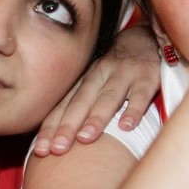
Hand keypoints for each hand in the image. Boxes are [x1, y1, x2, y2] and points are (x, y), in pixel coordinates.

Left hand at [34, 24, 160, 155]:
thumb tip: (56, 139)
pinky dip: (134, 110)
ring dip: (96, 118)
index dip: (51, 127)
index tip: (41, 150)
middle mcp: (100, 77)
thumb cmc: (114, 70)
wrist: (144, 38)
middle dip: (67, 126)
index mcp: (84, 81)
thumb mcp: (93, 82)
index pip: (63, 106)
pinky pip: (140, 94)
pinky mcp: (147, 77)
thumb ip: (78, 105)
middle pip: (80, 103)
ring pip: (108, 98)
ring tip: (85, 138)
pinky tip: (126, 127)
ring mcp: (124, 76)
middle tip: (57, 149)